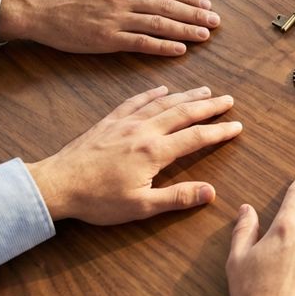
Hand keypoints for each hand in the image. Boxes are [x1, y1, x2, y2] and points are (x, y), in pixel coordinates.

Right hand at [0, 0, 219, 56]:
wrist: (39, 8)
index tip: (207, 4)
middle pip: (168, 6)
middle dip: (196, 14)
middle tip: (216, 21)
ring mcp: (116, 19)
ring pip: (159, 23)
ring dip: (186, 30)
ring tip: (206, 35)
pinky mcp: (107, 38)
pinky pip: (141, 42)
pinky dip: (163, 46)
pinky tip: (180, 50)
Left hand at [27, 86, 240, 223]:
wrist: (57, 184)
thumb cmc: (98, 199)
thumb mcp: (140, 206)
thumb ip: (177, 197)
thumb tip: (210, 192)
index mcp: (155, 152)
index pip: (196, 137)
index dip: (219, 131)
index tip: (237, 126)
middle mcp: (144, 131)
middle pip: (184, 112)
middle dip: (209, 106)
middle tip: (228, 99)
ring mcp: (126, 123)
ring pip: (163, 103)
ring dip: (186, 95)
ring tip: (205, 90)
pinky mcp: (110, 121)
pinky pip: (135, 101)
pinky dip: (151, 93)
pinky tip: (161, 89)